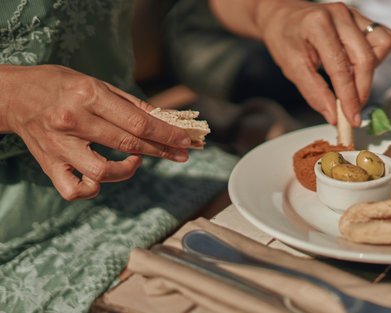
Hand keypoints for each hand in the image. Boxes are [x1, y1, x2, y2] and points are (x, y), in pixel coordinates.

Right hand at [0, 65, 192, 199]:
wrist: (13, 95)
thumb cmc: (61, 86)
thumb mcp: (97, 83)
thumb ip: (131, 104)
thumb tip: (164, 120)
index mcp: (88, 96)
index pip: (137, 122)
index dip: (166, 134)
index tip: (186, 141)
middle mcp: (73, 121)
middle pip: (128, 145)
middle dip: (162, 151)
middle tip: (181, 154)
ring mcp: (59, 145)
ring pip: (102, 173)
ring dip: (127, 170)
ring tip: (135, 160)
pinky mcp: (49, 164)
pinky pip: (74, 190)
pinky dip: (91, 189)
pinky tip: (100, 179)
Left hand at [256, 1, 390, 126]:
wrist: (284, 17)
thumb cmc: (285, 38)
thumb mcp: (292, 68)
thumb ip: (314, 93)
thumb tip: (334, 115)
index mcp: (318, 24)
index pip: (340, 66)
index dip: (349, 96)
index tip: (351, 117)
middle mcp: (340, 15)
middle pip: (366, 58)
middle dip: (362, 89)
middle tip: (353, 109)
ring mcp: (353, 14)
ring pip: (381, 46)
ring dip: (370, 71)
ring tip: (350, 81)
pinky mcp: (361, 18)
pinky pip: (382, 39)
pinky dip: (374, 58)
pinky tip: (356, 67)